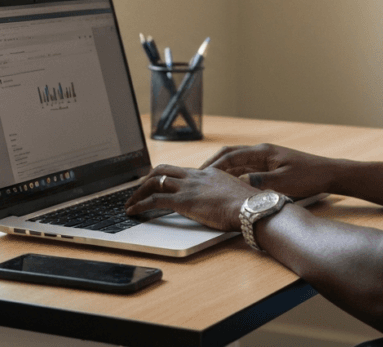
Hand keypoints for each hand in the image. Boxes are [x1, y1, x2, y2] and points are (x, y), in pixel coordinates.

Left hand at [124, 164, 256, 230]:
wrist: (252, 207)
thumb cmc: (250, 206)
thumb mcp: (237, 196)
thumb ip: (227, 196)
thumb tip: (228, 205)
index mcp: (209, 173)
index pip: (181, 171)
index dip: (167, 177)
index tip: (160, 184)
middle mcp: (196, 176)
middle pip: (163, 170)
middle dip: (147, 180)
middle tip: (138, 191)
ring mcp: (188, 187)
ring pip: (154, 182)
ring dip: (138, 192)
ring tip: (130, 203)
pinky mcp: (183, 201)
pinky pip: (153, 200)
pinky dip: (139, 205)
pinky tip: (132, 212)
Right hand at [200, 143, 336, 198]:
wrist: (328, 174)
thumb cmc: (308, 177)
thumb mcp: (282, 182)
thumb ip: (258, 182)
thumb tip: (236, 183)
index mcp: (263, 152)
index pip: (231, 155)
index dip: (214, 165)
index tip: (200, 174)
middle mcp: (261, 152)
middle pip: (230, 156)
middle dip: (213, 165)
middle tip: (197, 176)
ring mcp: (265, 159)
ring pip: (237, 164)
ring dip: (222, 171)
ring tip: (206, 182)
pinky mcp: (269, 167)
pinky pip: (246, 170)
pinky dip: (234, 176)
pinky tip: (227, 187)